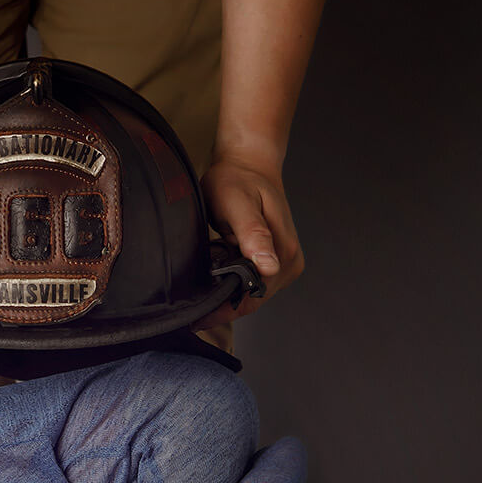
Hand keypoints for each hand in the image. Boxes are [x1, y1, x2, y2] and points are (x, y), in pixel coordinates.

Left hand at [197, 155, 303, 327]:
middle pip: (253, 300)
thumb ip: (252, 234)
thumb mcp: (238, 204)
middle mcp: (288, 262)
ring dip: (227, 292)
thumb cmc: (238, 180)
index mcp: (283, 253)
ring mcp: (283, 263)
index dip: (224, 310)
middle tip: (193, 302)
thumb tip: (268, 267)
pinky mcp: (275, 260)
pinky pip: (252, 282)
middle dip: (223, 303)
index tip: (197, 317)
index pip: (253, 298)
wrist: (248, 165)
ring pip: (251, 293)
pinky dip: (233, 282)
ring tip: (203, 286)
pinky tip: (217, 272)